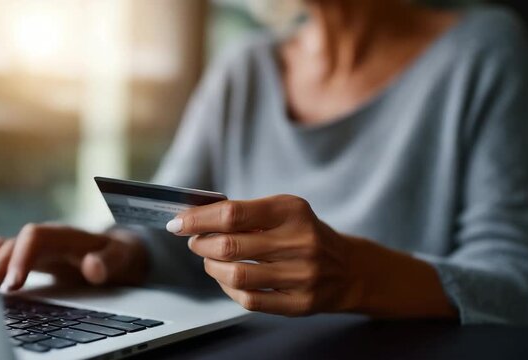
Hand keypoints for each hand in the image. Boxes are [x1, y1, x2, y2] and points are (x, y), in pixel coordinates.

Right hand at [0, 224, 147, 291]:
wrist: (117, 252)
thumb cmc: (118, 255)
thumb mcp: (121, 258)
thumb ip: (108, 262)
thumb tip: (92, 267)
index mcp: (65, 235)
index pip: (33, 236)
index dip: (20, 258)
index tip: (13, 284)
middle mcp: (46, 238)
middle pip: (11, 244)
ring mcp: (35, 247)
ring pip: (2, 250)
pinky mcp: (29, 258)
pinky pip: (2, 257)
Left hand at [167, 195, 362, 315]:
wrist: (348, 268)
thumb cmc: (305, 234)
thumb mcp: (284, 211)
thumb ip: (245, 213)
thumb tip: (196, 218)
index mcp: (292, 211)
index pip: (232, 213)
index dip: (198, 219)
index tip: (179, 222)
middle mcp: (300, 242)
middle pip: (230, 245)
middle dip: (201, 244)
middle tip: (195, 241)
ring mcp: (301, 275)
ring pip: (236, 275)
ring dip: (211, 267)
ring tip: (210, 259)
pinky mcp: (299, 303)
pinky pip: (249, 299)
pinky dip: (229, 288)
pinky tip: (228, 279)